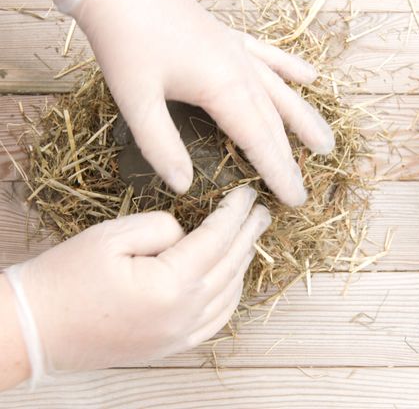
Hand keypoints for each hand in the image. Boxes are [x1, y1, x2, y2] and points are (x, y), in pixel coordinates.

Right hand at [6, 187, 269, 380]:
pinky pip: (216, 320)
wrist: (37, 329)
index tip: (247, 193)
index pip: (218, 238)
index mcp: (171, 285)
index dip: (235, 212)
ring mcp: (180, 335)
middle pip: (230, 265)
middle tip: (261, 211)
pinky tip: (234, 280)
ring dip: (243, 262)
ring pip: (229, 293)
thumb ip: (160, 227)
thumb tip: (185, 233)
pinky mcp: (172, 345)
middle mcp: (184, 315)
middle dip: (248, 233)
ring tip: (250, 238)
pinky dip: (231, 295)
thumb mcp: (113, 236)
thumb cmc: (68, 278)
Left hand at [56, 0, 333, 206]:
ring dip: (304, 119)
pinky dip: (290, 69)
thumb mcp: (136, 100)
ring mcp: (238, 51)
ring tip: (325, 143)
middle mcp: (241, 70)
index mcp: (223, 88)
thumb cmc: (125, 41)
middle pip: (274, 122)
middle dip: (290, 159)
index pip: (260, 141)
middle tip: (305, 189)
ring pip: (282, 92)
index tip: (296, 200)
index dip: (278, 173)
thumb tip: (184, 186)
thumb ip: (160, 145)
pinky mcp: (230, 38)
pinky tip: (309, 76)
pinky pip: (270, 56)